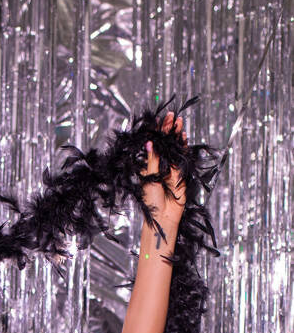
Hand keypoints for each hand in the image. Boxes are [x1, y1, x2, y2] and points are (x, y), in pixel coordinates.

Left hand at [141, 110, 186, 228]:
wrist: (163, 216)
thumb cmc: (151, 200)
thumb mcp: (149, 177)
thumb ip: (152, 160)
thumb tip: (150, 142)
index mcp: (150, 165)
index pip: (154, 145)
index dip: (156, 133)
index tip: (158, 120)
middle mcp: (161, 165)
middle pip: (166, 143)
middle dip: (168, 130)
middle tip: (171, 116)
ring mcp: (172, 168)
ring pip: (175, 148)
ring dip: (176, 135)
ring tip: (178, 122)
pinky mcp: (182, 173)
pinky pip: (183, 157)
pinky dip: (183, 147)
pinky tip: (183, 136)